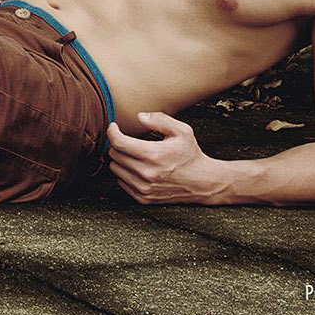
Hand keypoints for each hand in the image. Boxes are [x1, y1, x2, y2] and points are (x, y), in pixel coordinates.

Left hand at [106, 112, 230, 204]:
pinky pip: (120, 182)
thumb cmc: (190, 155)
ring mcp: (144, 187)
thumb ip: (160, 120)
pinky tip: (136, 168)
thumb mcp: (182, 131)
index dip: (112, 132)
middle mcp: (146, 173)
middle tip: (128, 140)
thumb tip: (140, 117)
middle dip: (118, 144)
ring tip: (133, 154)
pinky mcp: (143, 198)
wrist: (202, 182)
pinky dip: (124, 173)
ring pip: (115, 168)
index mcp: (154, 155)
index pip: (119, 142)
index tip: (114, 127)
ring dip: (120, 159)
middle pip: (114, 154)